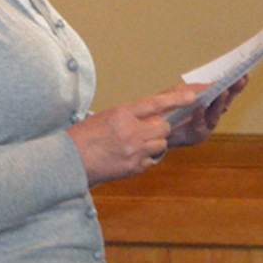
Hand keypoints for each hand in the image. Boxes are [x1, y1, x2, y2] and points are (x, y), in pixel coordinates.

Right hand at [68, 85, 195, 186]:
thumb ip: (128, 117)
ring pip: (162, 143)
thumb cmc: (83, 137)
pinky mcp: (135, 166)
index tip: (192, 96)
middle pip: (163, 127)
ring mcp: (135, 150)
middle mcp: (131, 131)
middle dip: (159, 128)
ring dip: (154, 143)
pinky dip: (146, 158)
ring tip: (135, 145)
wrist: (70, 161)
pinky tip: (129, 157)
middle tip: (146, 130)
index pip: (155, 104)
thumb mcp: (104, 118)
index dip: (175, 99)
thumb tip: (149, 119)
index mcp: (121, 114)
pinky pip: (153, 160)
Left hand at [169, 75, 247, 146]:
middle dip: (233, 91)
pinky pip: (199, 124)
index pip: (225, 91)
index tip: (245, 74)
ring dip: (219, 102)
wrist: (151, 123)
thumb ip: (198, 89)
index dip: (235, 84)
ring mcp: (206, 125)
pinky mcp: (196, 135)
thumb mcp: (181, 91)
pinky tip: (199, 108)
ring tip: (222, 91)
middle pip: (226, 102)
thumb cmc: (168, 106)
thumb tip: (216, 84)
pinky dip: (199, 116)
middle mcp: (211, 114)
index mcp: (209, 102)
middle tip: (240, 80)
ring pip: (215, 113)